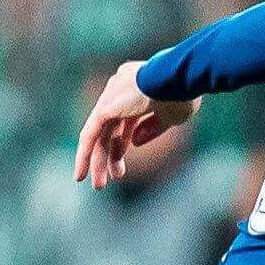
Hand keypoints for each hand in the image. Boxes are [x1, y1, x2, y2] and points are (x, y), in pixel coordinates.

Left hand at [74, 60, 194, 187]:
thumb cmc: (182, 94)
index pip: (125, 120)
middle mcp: (119, 90)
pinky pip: (90, 133)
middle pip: (109, 129)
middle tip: (108, 180)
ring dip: (97, 160)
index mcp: (136, 89)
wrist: (179, 78)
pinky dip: (84, 153)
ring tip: (98, 186)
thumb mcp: (170, 116)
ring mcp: (111, 96)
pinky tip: (82, 173)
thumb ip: (152, 128)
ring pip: (98, 134)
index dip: (123, 144)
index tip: (123, 167)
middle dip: (109, 155)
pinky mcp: (106, 107)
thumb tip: (134, 143)